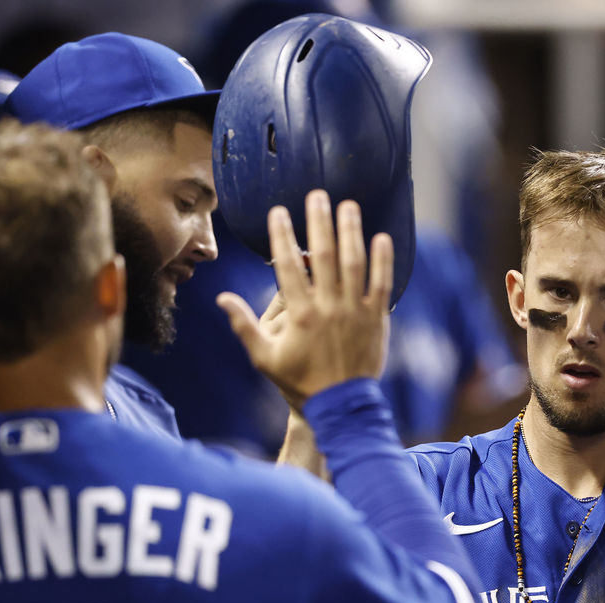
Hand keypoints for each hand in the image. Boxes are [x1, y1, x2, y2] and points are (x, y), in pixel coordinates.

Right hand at [218, 189, 391, 408]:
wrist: (340, 406)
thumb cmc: (299, 382)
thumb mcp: (264, 358)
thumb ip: (243, 326)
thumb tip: (221, 299)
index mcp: (300, 315)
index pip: (289, 266)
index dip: (283, 236)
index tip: (279, 212)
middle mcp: (329, 308)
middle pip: (325, 256)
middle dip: (320, 222)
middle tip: (317, 195)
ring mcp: (355, 312)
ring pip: (355, 264)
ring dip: (351, 232)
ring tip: (348, 205)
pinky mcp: (377, 319)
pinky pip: (381, 284)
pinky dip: (383, 261)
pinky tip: (382, 237)